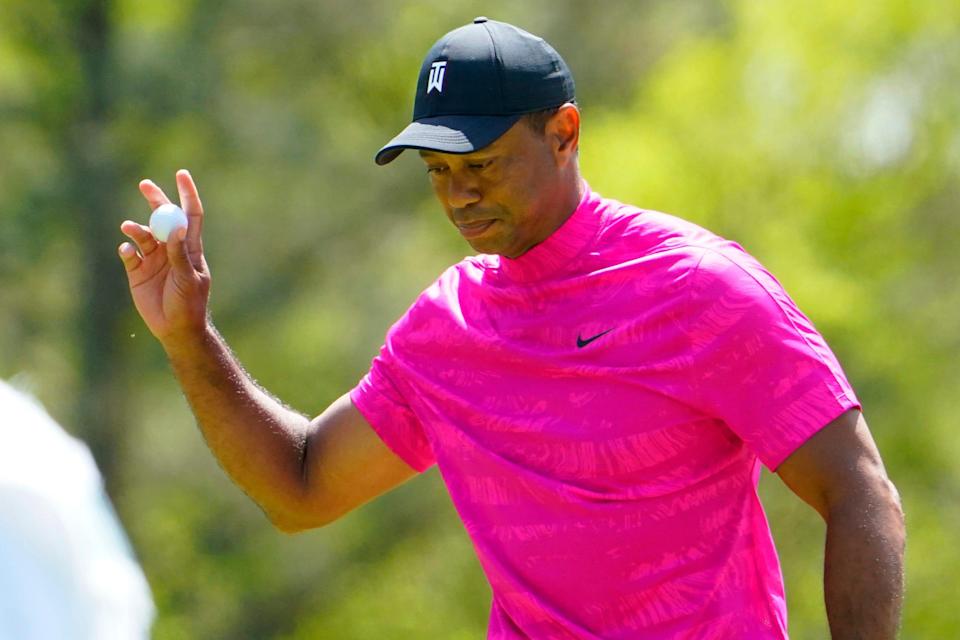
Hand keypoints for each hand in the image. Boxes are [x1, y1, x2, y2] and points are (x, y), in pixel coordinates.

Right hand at [118, 169, 210, 346]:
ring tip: (129, 228)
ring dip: (135, 228)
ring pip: (143, 234)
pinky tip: (126, 250)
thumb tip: (178, 227)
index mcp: (190, 247)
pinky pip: (129, 253)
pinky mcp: (137, 271)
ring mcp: (154, 259)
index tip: (181, 174)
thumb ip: (180, 254)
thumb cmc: (189, 304)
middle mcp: (171, 248)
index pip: (190, 215)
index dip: (187, 194)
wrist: (175, 328)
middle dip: (155, 200)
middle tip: (145, 184)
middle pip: (163, 218)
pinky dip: (126, 248)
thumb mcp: (187, 278)